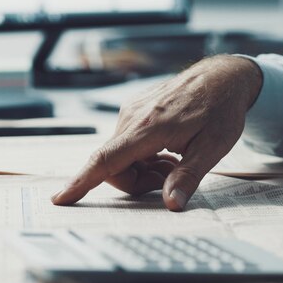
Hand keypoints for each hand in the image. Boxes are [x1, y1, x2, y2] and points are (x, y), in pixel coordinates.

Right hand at [51, 55, 262, 210]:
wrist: (222, 77)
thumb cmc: (221, 109)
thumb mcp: (213, 148)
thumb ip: (188, 177)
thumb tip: (171, 204)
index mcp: (149, 127)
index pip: (107, 159)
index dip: (83, 182)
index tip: (61, 198)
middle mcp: (133, 116)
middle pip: (113, 165)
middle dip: (136, 182)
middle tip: (169, 179)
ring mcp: (132, 111)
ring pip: (120, 156)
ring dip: (142, 169)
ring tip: (174, 162)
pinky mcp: (135, 110)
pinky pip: (126, 144)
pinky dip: (142, 156)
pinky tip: (168, 152)